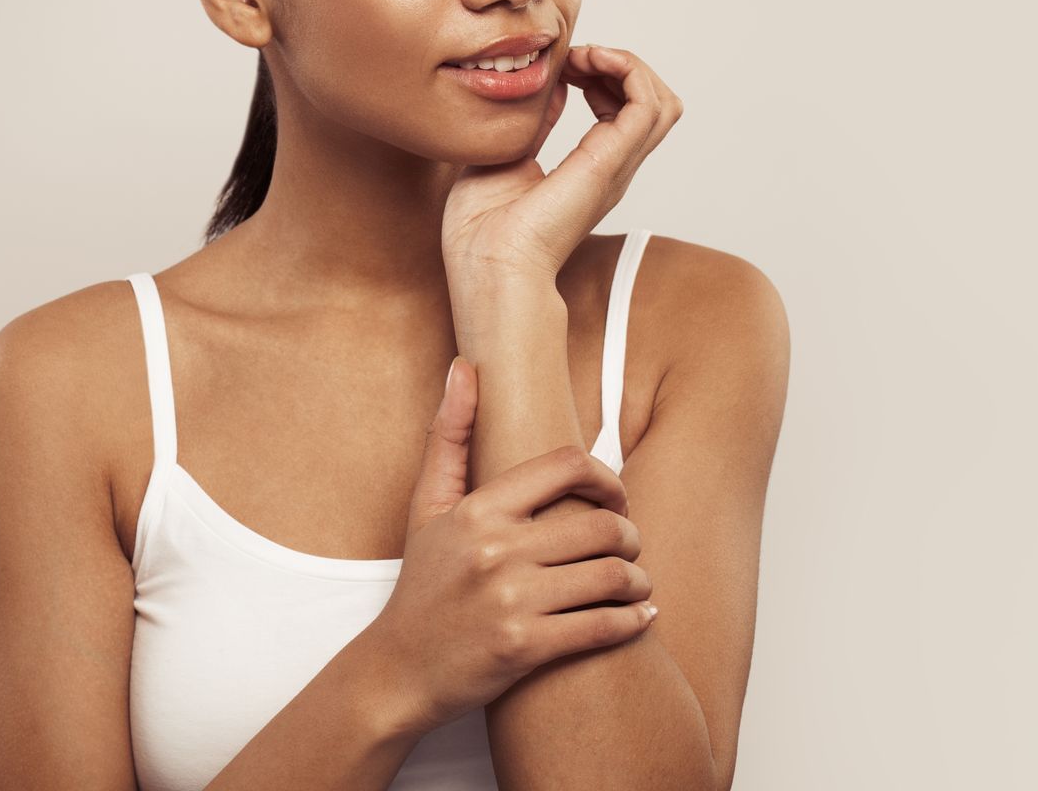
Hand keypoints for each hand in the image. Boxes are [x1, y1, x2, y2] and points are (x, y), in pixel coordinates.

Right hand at [361, 354, 656, 738]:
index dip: (607, 478)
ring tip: (636, 584)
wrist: (398, 670)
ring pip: (610, 577)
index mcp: (479, 509)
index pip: (566, 466)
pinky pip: (602, 627)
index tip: (615, 499)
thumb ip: (448, 435)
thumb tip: (463, 367)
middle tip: (630, 546)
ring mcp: (510, 600)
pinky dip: (633, 622)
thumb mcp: (427, 506)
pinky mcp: (524, 648)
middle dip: (630, 536)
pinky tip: (639, 618)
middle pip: (600, 525)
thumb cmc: (422, 585)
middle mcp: (495, 550)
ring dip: (638, 581)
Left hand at [441, 44, 682, 283]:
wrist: (486, 264)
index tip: (563, 66)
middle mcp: (612, 169)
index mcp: (591, 170)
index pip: (625, 111)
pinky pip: (648, 105)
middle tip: (575, 58)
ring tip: (585, 57)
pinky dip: (627, 71)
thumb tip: (551, 83)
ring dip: (627, 65)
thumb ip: (534, 120)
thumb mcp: (506, 154)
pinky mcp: (609, 162)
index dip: (601, 75)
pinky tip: (589, 63)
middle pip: (653, 104)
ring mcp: (616, 166)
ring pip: (661, 102)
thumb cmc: (482, 229)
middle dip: (619, 66)